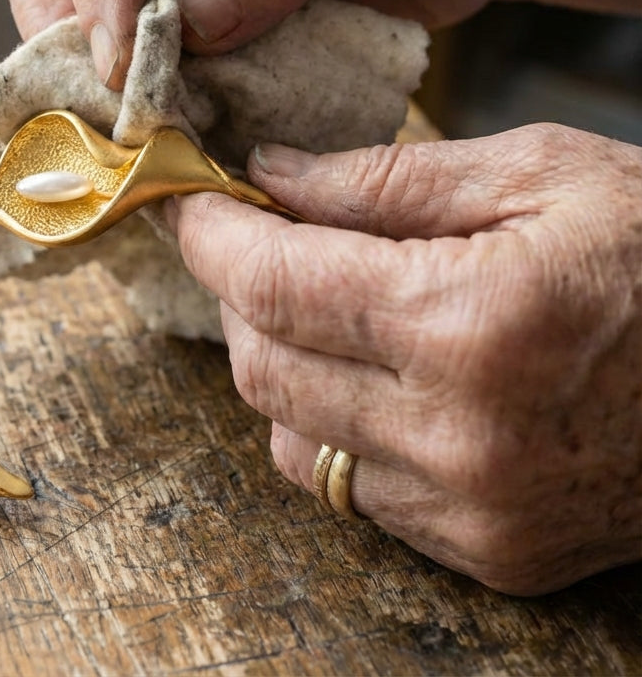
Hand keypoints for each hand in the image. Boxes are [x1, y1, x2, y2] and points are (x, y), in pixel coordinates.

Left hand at [167, 123, 641, 593]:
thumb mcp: (538, 173)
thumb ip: (385, 178)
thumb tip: (272, 173)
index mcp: (470, 321)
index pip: (273, 282)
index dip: (210, 233)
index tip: (186, 198)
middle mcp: (459, 434)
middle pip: (260, 364)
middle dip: (236, 292)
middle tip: (257, 238)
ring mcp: (471, 509)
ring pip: (288, 434)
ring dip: (278, 359)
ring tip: (324, 302)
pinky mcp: (487, 552)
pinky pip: (347, 486)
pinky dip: (330, 422)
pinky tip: (374, 373)